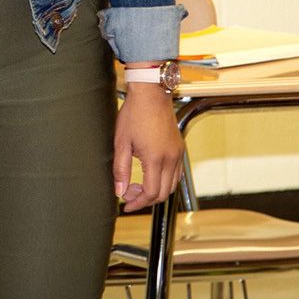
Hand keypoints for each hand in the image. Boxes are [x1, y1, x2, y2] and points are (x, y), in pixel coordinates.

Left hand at [113, 83, 184, 210]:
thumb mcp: (121, 142)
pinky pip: (177, 173)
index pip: (151, 193)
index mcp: (155, 158)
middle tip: (128, 193)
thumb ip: (120, 169)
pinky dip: (165, 181)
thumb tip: (119, 191)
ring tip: (137, 184)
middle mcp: (171, 158)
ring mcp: (177, 153)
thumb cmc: (134, 114)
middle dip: (145, 199)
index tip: (126, 204)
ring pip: (172, 185)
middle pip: (163, 193)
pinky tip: (150, 175)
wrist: (151, 94)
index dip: (137, 202)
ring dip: (156, 191)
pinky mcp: (179, 148)